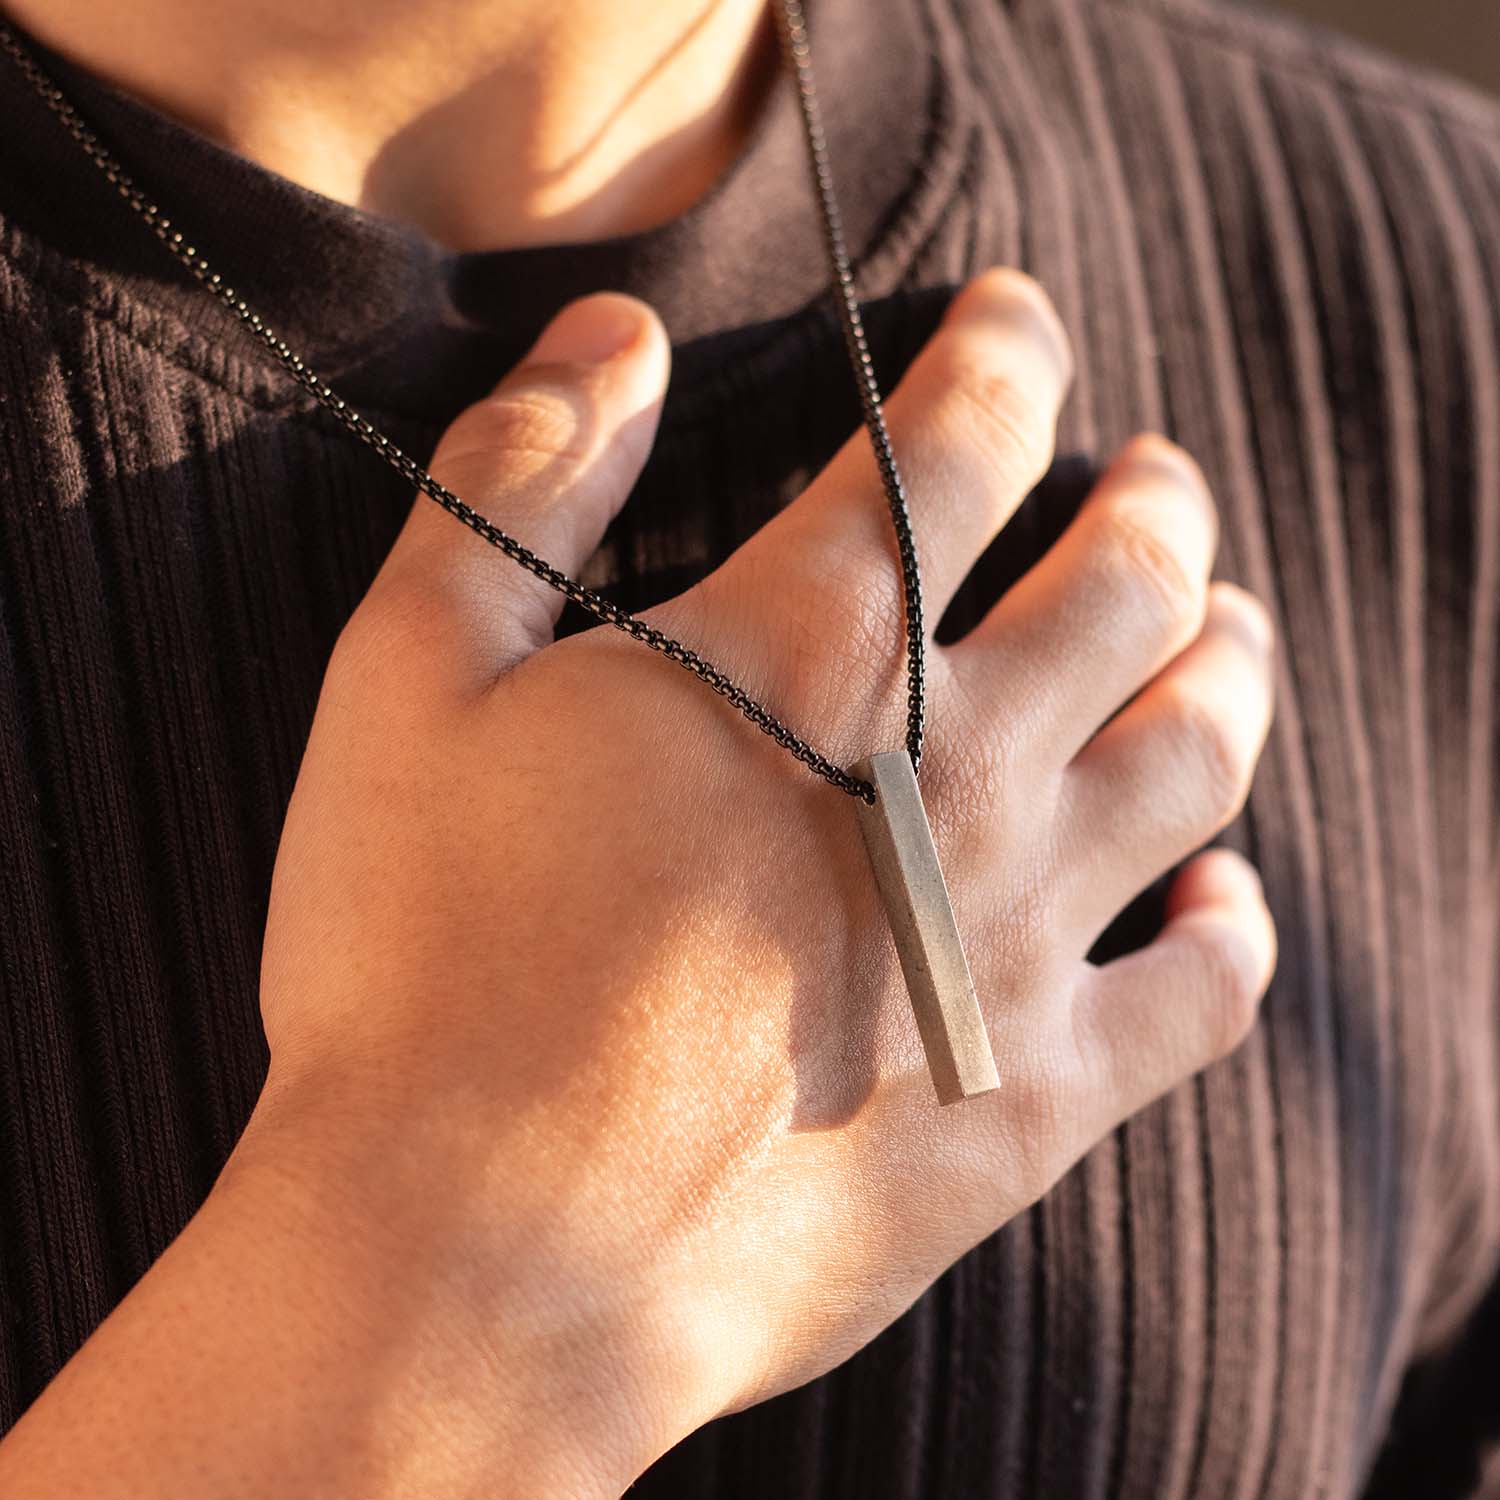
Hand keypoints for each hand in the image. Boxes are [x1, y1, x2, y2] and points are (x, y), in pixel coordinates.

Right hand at [250, 270, 1276, 1493]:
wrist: (480, 1257)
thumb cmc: (418, 963)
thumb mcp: (408, 683)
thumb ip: (517, 490)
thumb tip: (607, 340)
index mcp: (805, 660)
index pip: (957, 441)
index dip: (1003, 351)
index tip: (1016, 315)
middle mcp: (954, 778)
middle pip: (1127, 586)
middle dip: (1154, 502)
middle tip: (1159, 473)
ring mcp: (1013, 944)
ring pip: (1199, 755)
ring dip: (1229, 662)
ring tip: (1231, 625)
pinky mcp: (1030, 1101)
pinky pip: (1201, 994)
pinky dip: (1232, 923)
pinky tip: (1224, 891)